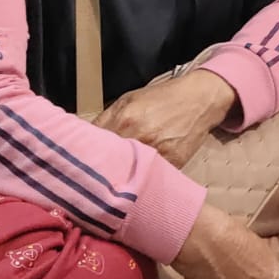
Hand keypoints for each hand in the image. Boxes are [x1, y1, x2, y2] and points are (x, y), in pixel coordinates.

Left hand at [93, 68, 236, 168]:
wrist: (200, 100)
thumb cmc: (163, 98)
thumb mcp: (129, 100)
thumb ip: (105, 119)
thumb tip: (82, 138)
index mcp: (125, 120)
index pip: (92, 146)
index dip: (84, 154)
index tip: (79, 160)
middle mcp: (140, 138)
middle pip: (108, 164)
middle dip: (99, 169)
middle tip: (92, 174)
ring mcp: (158, 155)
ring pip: (128, 175)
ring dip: (120, 178)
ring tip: (114, 178)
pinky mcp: (173, 166)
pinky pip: (149, 179)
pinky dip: (141, 180)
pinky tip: (136, 178)